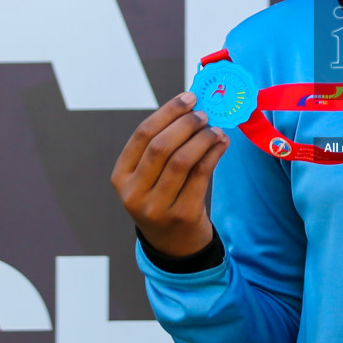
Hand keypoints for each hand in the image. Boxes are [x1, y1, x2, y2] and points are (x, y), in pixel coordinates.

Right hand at [111, 92, 230, 258]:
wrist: (174, 245)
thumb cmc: (163, 199)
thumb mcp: (149, 178)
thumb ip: (162, 146)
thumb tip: (191, 107)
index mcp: (120, 177)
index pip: (142, 135)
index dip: (167, 112)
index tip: (189, 97)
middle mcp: (133, 193)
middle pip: (161, 146)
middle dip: (186, 124)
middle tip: (204, 114)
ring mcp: (156, 207)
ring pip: (182, 161)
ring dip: (203, 139)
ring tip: (215, 129)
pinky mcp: (182, 215)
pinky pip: (200, 176)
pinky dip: (214, 154)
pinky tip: (222, 144)